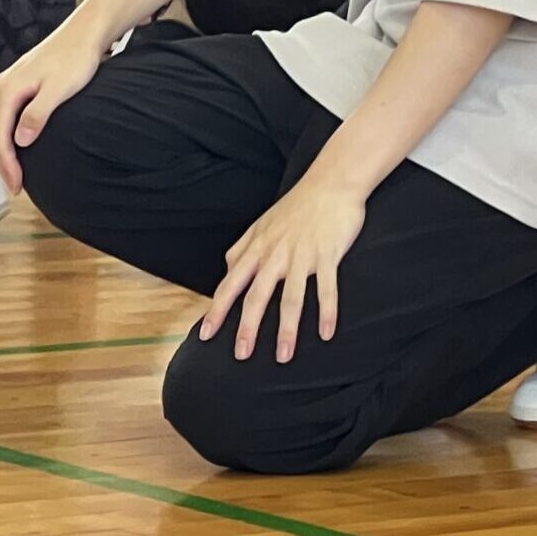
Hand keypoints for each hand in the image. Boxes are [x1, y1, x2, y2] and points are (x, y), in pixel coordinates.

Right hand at [0, 10, 114, 190]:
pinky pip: (8, 117)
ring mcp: (8, 85)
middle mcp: (1, 88)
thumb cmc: (76, 59)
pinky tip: (21, 148)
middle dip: (3, 163)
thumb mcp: (60, 89)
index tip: (16, 186)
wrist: (85, 34)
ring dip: (6, 151)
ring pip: (0, 126)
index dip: (7, 164)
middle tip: (15, 188)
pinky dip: (11, 137)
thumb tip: (20, 141)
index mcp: (7, 90)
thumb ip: (38, 114)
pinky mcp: (19, 85)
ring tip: (16, 174)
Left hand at [201, 172, 364, 362]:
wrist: (332, 181)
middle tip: (241, 356)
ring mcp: (303, 255)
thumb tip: (227, 271)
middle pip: (257, 297)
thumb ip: (242, 249)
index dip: (216, 311)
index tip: (204, 335)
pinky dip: (327, 312)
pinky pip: (327, 288)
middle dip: (247, 329)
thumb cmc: (298, 204)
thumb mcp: (262, 224)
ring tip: (284, 356)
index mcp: (257, 248)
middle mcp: (276, 254)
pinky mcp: (328, 254)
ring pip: (291, 298)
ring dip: (288, 330)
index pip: (230, 285)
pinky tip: (327, 333)